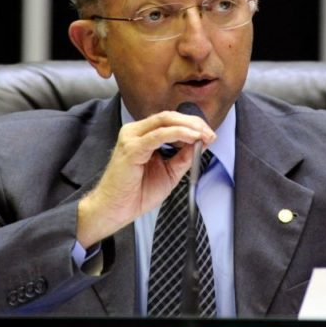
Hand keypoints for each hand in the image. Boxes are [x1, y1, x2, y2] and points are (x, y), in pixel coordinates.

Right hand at [75, 110, 215, 246]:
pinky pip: (158, 135)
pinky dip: (178, 134)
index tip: (209, 134)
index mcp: (142, 135)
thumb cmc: (136, 193)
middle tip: (210, 133)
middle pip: (169, 116)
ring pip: (165, 121)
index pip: (170, 121)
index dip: (192, 124)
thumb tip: (200, 144)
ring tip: (204, 134)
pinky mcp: (131, 148)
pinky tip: (192, 138)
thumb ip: (183, 157)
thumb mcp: (169, 173)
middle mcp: (134, 132)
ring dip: (189, 126)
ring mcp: (131, 138)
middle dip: (194, 123)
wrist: (115, 210)